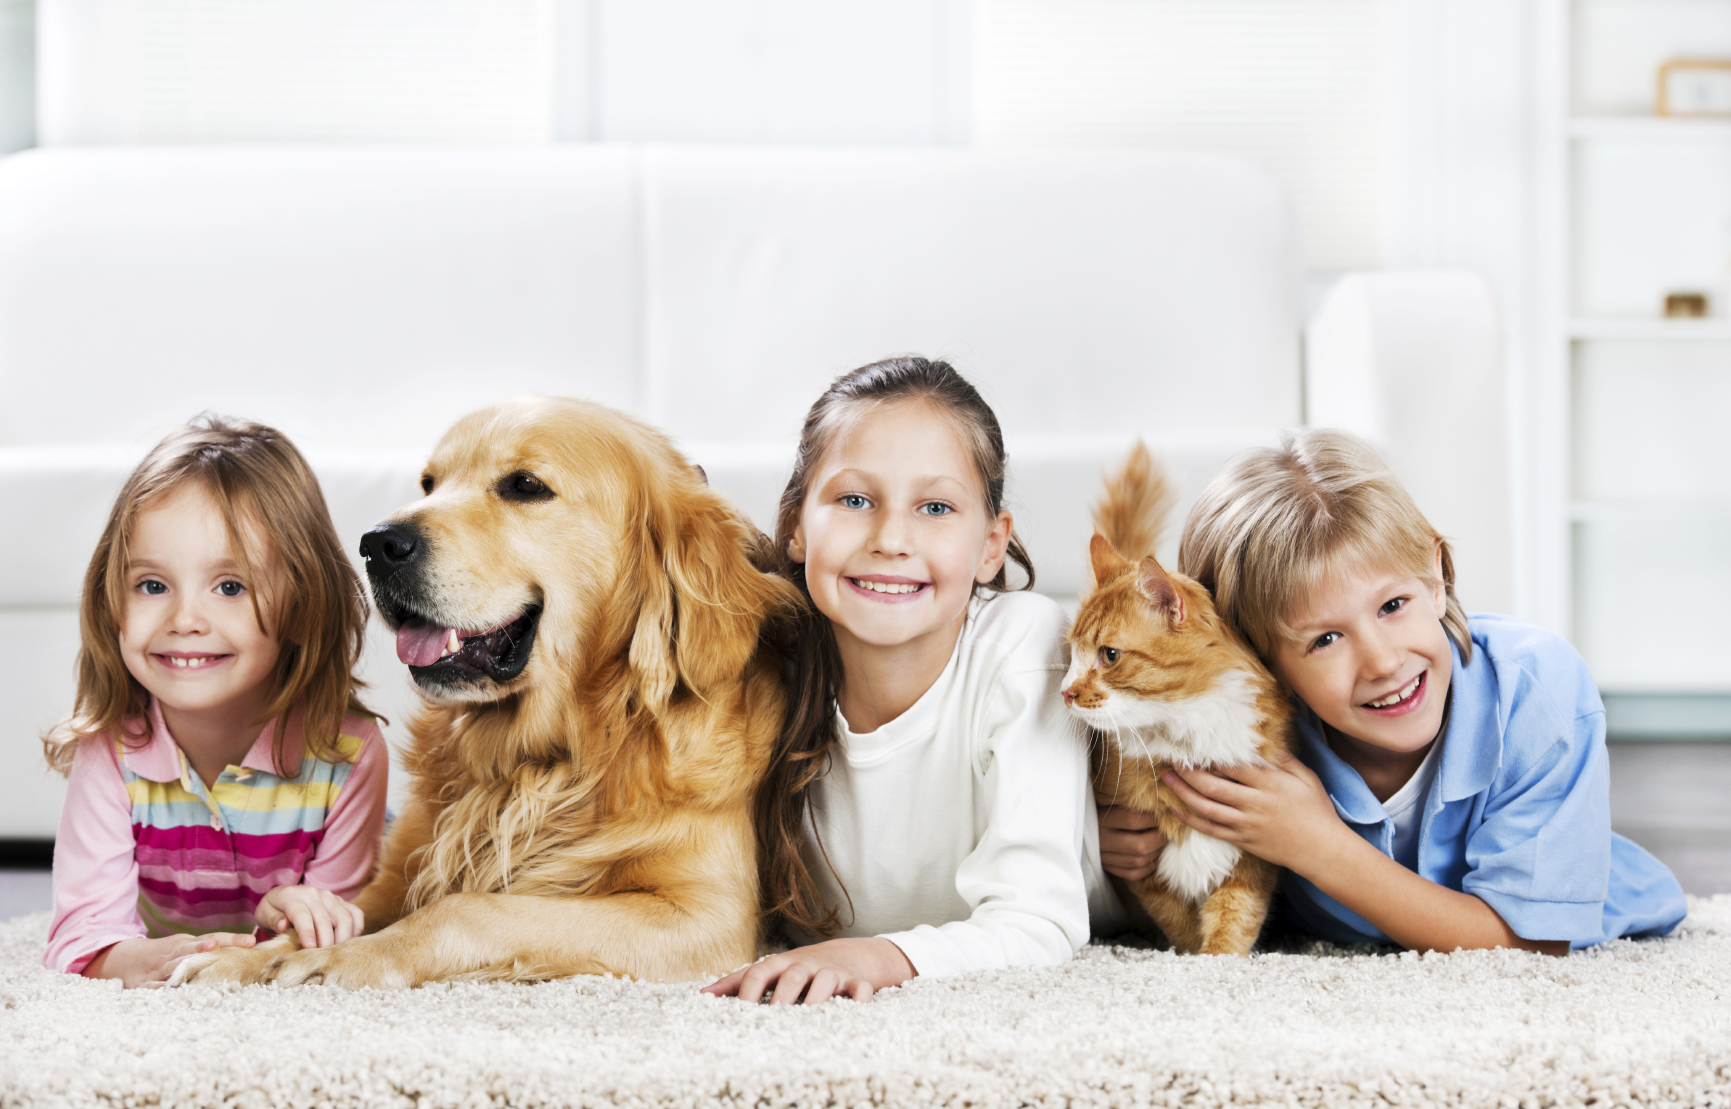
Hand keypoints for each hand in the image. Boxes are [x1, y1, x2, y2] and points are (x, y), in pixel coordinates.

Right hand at [83, 932, 257, 988]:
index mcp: (188, 944)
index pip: (213, 939)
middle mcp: (174, 953)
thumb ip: (213, 951)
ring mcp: (157, 968)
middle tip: (216, 946)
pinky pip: (151, 986)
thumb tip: (250, 952)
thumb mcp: (187, 948)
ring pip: (172, 965)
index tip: (251, 941)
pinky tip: (167, 989)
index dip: (231, 939)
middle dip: (205, 948)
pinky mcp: (142, 983)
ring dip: (183, 965)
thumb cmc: (166, 954)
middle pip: (192, 949)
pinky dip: (159, 988)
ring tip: (196, 963)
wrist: (123, 958)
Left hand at [256, 885, 364, 948]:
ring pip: (344, 917)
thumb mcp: (264, 914)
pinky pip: (356, 913)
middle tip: (322, 959)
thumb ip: (273, 919)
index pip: (301, 914)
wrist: (283, 897)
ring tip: (335, 954)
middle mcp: (313, 893)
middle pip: (325, 919)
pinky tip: (348, 942)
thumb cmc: (273, 910)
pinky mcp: (341, 901)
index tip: (310, 948)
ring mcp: (330, 896)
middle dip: (325, 941)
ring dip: (343, 938)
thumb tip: (283, 925)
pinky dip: (356, 929)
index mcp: (292, 896)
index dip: (306, 931)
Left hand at [700, 937, 914, 1004]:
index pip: (760, 973)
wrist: (850, 954)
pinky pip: (860, 990)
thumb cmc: (800, 967)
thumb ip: (738, 981)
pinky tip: (853, 1013)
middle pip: (792, 977)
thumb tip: (703, 995)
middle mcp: (805, 965)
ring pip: (825, 982)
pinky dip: (859, 1000)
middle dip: (782, 997)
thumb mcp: (770, 969)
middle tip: (773, 1019)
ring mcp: (831, 973)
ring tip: (807, 1018)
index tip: (738, 1014)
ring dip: (816, 999)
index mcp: (781, 964)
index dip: (748, 992)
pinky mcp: (856, 982)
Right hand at [1098, 805, 1166, 880]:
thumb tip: (1162, 806)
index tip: (1163, 814)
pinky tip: (1154, 856)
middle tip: (1168, 831)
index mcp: (1101, 819)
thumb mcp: (1111, 801)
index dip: (1153, 819)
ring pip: (1138, 861)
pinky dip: (1149, 867)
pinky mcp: (1108, 868)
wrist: (1082, 827)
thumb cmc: (1103, 808)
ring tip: (1162, 841)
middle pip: (1139, 845)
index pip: (1132, 820)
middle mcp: (1101, 840)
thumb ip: (1131, 804)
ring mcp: (1103, 857)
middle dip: (1159, 838)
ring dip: (1157, 852)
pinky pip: (1134, 873)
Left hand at [1162, 751, 1350, 873]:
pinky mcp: (1241, 840)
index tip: (1192, 745)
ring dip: (1182, 793)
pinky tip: (1174, 809)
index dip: (1209, 755)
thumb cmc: (1317, 811)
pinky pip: (1209, 829)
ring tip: (1166, 779)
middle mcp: (1254, 803)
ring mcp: (1245, 824)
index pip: (1232, 766)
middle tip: (1171, 760)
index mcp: (1270, 784)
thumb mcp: (1306, 778)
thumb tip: (1265, 741)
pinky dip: (1189, 819)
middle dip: (1188, 772)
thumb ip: (1283, 759)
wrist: (1322, 851)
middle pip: (1212, 785)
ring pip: (1206, 808)